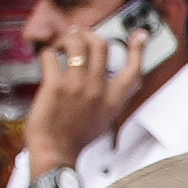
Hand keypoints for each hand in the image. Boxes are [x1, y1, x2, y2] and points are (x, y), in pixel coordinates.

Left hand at [20, 1, 157, 175]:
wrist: (56, 152)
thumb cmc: (76, 137)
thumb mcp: (105, 118)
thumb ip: (110, 97)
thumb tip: (109, 77)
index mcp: (113, 99)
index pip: (133, 69)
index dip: (138, 49)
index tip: (140, 35)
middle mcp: (98, 89)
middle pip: (101, 45)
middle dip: (88, 35)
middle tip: (78, 36)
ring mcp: (77, 86)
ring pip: (76, 44)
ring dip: (66, 40)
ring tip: (61, 47)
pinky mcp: (55, 86)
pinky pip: (52, 56)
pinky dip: (48, 53)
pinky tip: (47, 60)